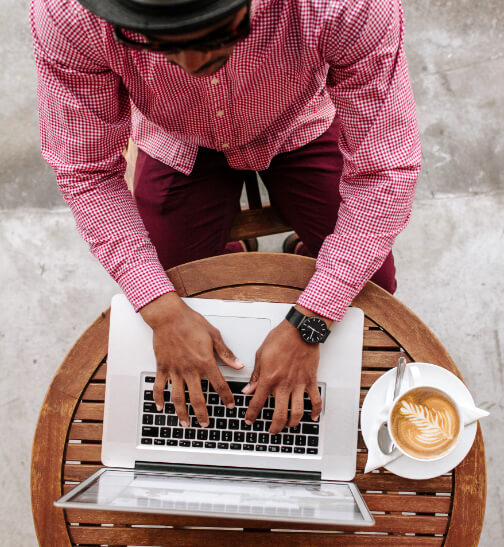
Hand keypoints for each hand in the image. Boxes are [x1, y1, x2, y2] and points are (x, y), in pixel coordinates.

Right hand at [140, 292, 243, 426]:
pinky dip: (159, 398)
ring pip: (178, 397)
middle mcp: (190, 369)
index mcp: (205, 361)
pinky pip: (159, 386)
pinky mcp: (162, 367)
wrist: (169, 316)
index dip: (226, 397)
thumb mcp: (214, 335)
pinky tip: (160, 407)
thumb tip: (238, 364)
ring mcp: (175, 369)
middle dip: (202, 413)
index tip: (229, 406)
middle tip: (205, 424)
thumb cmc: (191, 322)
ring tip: (185, 423)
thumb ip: (226, 353)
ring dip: (182, 412)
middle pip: (197, 398)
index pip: (219, 385)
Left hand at [244, 306, 328, 433]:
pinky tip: (312, 417)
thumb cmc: (281, 338)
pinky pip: (315, 400)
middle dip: (274, 426)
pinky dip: (315, 411)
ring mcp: (298, 384)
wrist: (300, 330)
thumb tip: (249, 389)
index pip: (257, 403)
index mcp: (269, 378)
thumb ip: (255, 375)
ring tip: (288, 425)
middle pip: (278, 414)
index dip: (252, 414)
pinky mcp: (310, 380)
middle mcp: (284, 384)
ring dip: (292, 423)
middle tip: (271, 430)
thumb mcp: (261, 355)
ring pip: (296, 412)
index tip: (249, 420)